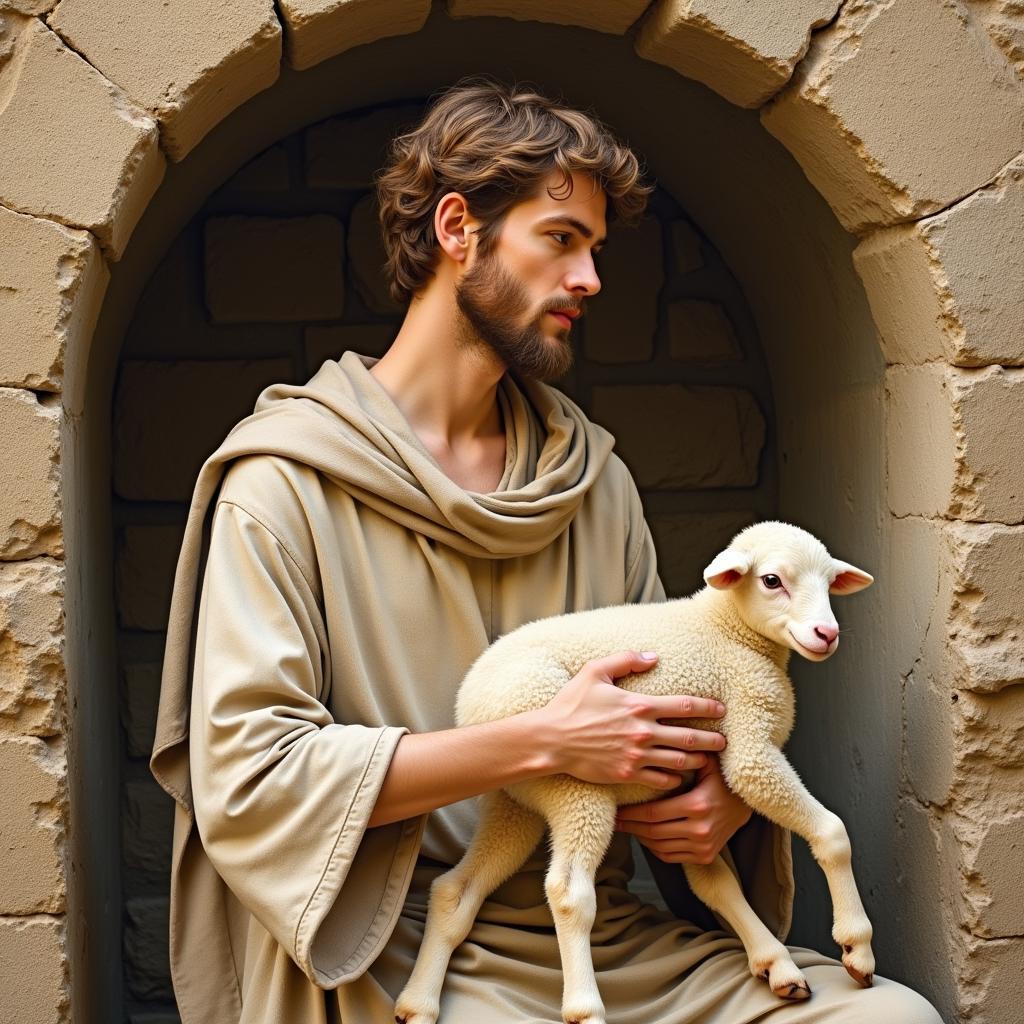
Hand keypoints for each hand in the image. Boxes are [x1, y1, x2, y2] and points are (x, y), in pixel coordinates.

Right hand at [534, 651, 726, 788]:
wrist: (551, 740)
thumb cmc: (571, 704)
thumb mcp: (595, 671)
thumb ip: (625, 659)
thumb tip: (652, 656)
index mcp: (639, 705)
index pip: (684, 706)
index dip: (707, 707)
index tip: (721, 709)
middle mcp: (643, 731)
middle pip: (690, 737)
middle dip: (713, 740)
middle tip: (725, 742)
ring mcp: (636, 756)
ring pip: (679, 761)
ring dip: (698, 760)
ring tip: (708, 760)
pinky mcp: (627, 774)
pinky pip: (660, 780)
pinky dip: (674, 779)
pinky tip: (679, 777)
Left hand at [615, 754, 752, 863]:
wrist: (747, 803)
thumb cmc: (722, 777)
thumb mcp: (706, 762)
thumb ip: (684, 752)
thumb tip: (655, 738)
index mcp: (697, 805)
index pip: (653, 813)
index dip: (631, 814)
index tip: (617, 809)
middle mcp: (700, 829)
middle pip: (653, 832)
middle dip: (631, 826)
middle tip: (616, 820)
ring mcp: (703, 846)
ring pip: (660, 846)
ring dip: (641, 838)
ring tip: (629, 827)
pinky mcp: (706, 856)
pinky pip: (672, 856)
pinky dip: (656, 848)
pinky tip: (647, 837)